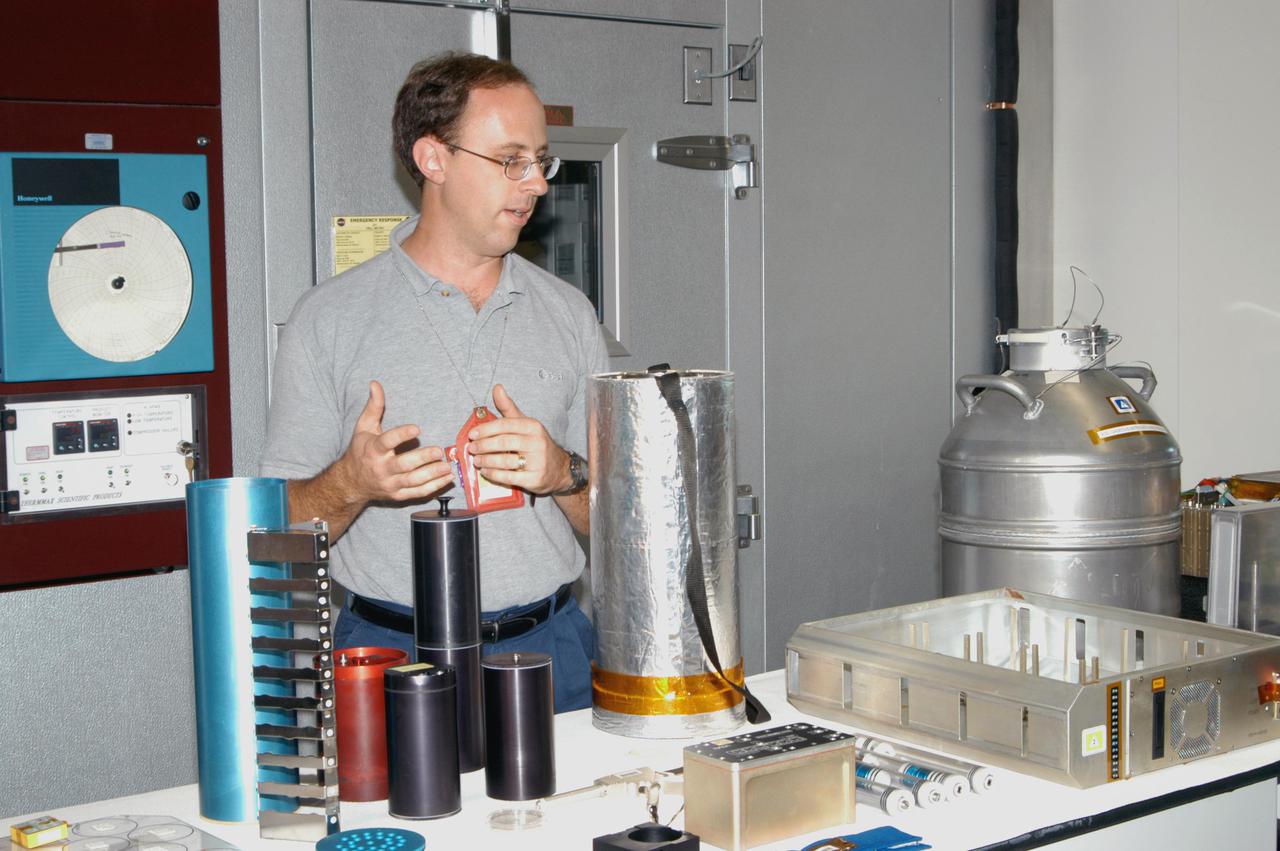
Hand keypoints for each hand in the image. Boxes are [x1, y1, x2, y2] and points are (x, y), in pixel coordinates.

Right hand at [339, 380, 453, 503]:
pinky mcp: (398, 495)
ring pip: (413, 481)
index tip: (417, 428)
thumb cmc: (361, 451)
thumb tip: (375, 384)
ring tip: (448, 466)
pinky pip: (418, 493)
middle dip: (423, 458)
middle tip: (439, 451)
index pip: (387, 441)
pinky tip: (447, 478)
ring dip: (432, 474)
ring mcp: (390, 484)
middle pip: (404, 465)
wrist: (351, 483)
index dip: (401, 435)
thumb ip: (373, 407)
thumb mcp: (363, 428)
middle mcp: (382, 468)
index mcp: (373, 450)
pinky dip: (434, 487)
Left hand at [467, 383, 571, 495]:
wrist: (559, 469)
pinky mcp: (535, 479)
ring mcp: (537, 462)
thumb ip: (508, 407)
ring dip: (486, 461)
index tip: (472, 434)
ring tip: (476, 461)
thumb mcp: (525, 424)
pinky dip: (494, 474)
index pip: (505, 425)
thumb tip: (497, 387)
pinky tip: (486, 472)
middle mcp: (537, 442)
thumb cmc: (536, 444)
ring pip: (505, 461)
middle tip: (471, 449)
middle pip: (503, 443)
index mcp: (533, 426)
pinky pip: (509, 477)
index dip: (486, 430)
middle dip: (483, 446)